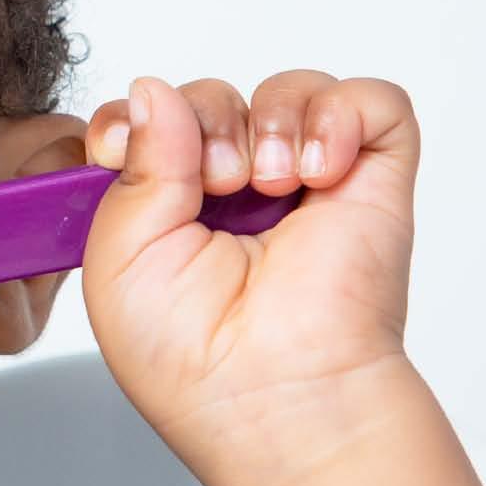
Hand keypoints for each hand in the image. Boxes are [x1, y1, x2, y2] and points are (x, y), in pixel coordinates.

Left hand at [82, 71, 419, 485]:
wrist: (273, 395)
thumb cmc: (189, 356)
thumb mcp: (116, 257)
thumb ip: (132, 166)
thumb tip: (152, 91)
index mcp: (166, 206)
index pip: (144, 121)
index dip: (128, 120)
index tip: (116, 150)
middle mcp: (233, 190)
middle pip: (208, 97)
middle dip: (202, 123)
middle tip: (214, 185)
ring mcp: (303, 182)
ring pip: (282, 91)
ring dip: (267, 122)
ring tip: (267, 185)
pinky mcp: (369, 179)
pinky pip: (368, 99)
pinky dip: (337, 115)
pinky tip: (314, 172)